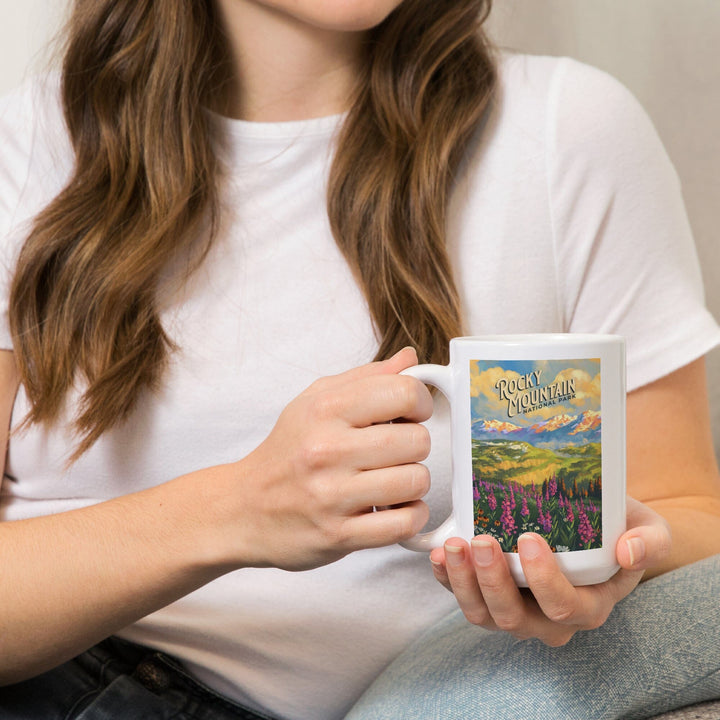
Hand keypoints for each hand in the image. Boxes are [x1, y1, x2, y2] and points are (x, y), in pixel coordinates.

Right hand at [218, 347, 432, 570]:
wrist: (242, 508)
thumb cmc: (287, 451)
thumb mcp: (315, 401)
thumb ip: (366, 377)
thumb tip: (410, 358)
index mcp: (324, 409)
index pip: (403, 392)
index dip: (420, 402)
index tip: (412, 414)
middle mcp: (327, 450)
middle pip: (417, 440)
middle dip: (416, 445)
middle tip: (397, 451)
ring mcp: (332, 495)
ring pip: (415, 481)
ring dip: (413, 482)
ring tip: (393, 480)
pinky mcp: (338, 534)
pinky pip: (404, 523)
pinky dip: (411, 516)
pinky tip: (396, 508)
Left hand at [429, 496, 670, 645]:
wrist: (594, 527)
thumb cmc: (619, 528)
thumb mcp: (649, 529)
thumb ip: (650, 542)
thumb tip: (629, 551)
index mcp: (589, 606)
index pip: (564, 606)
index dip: (544, 580)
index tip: (529, 538)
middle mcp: (549, 619)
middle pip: (515, 618)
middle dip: (493, 582)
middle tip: (481, 540)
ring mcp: (516, 610)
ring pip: (483, 615)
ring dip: (463, 582)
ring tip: (453, 546)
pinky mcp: (489, 596)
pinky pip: (463, 598)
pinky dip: (446, 580)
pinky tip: (438, 554)